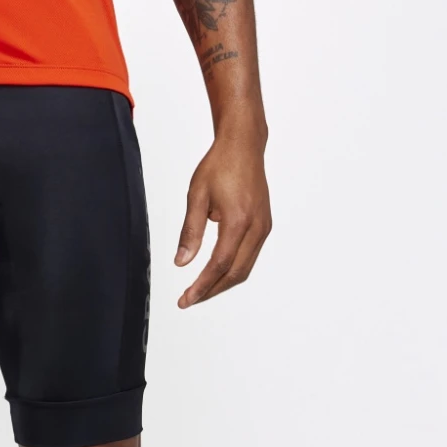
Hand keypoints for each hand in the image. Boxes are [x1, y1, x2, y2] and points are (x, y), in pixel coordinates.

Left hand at [176, 127, 271, 307]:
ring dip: (223, 282)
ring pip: (245, 268)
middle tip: (190, 299)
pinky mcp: (264, 225)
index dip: (202, 286)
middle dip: (211, 290)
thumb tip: (182, 262)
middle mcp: (256, 228)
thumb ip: (190, 232)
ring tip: (201, 290)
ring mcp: (264, 227)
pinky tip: (217, 271)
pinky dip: (234, 268)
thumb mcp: (196, 196)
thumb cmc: (219, 165)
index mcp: (238, 221)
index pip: (219, 265)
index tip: (186, 299)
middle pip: (235, 273)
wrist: (243, 146)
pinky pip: (251, 256)